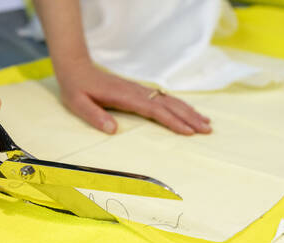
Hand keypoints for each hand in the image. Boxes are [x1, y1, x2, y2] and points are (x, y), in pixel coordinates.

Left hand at [56, 63, 211, 134]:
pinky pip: (163, 99)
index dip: (172, 121)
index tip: (188, 131)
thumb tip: (113, 130)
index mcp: (125, 97)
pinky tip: (187, 112)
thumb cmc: (77, 88)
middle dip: (189, 117)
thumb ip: (95, 116)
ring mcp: (139, 90)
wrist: (76, 69)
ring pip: (169, 100)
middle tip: (207, 130)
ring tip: (206, 123)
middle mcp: (136, 92)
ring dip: (188, 111)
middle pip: (168, 105)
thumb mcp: (79, 104)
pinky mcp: (138, 91)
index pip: (154, 110)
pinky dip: (178, 106)